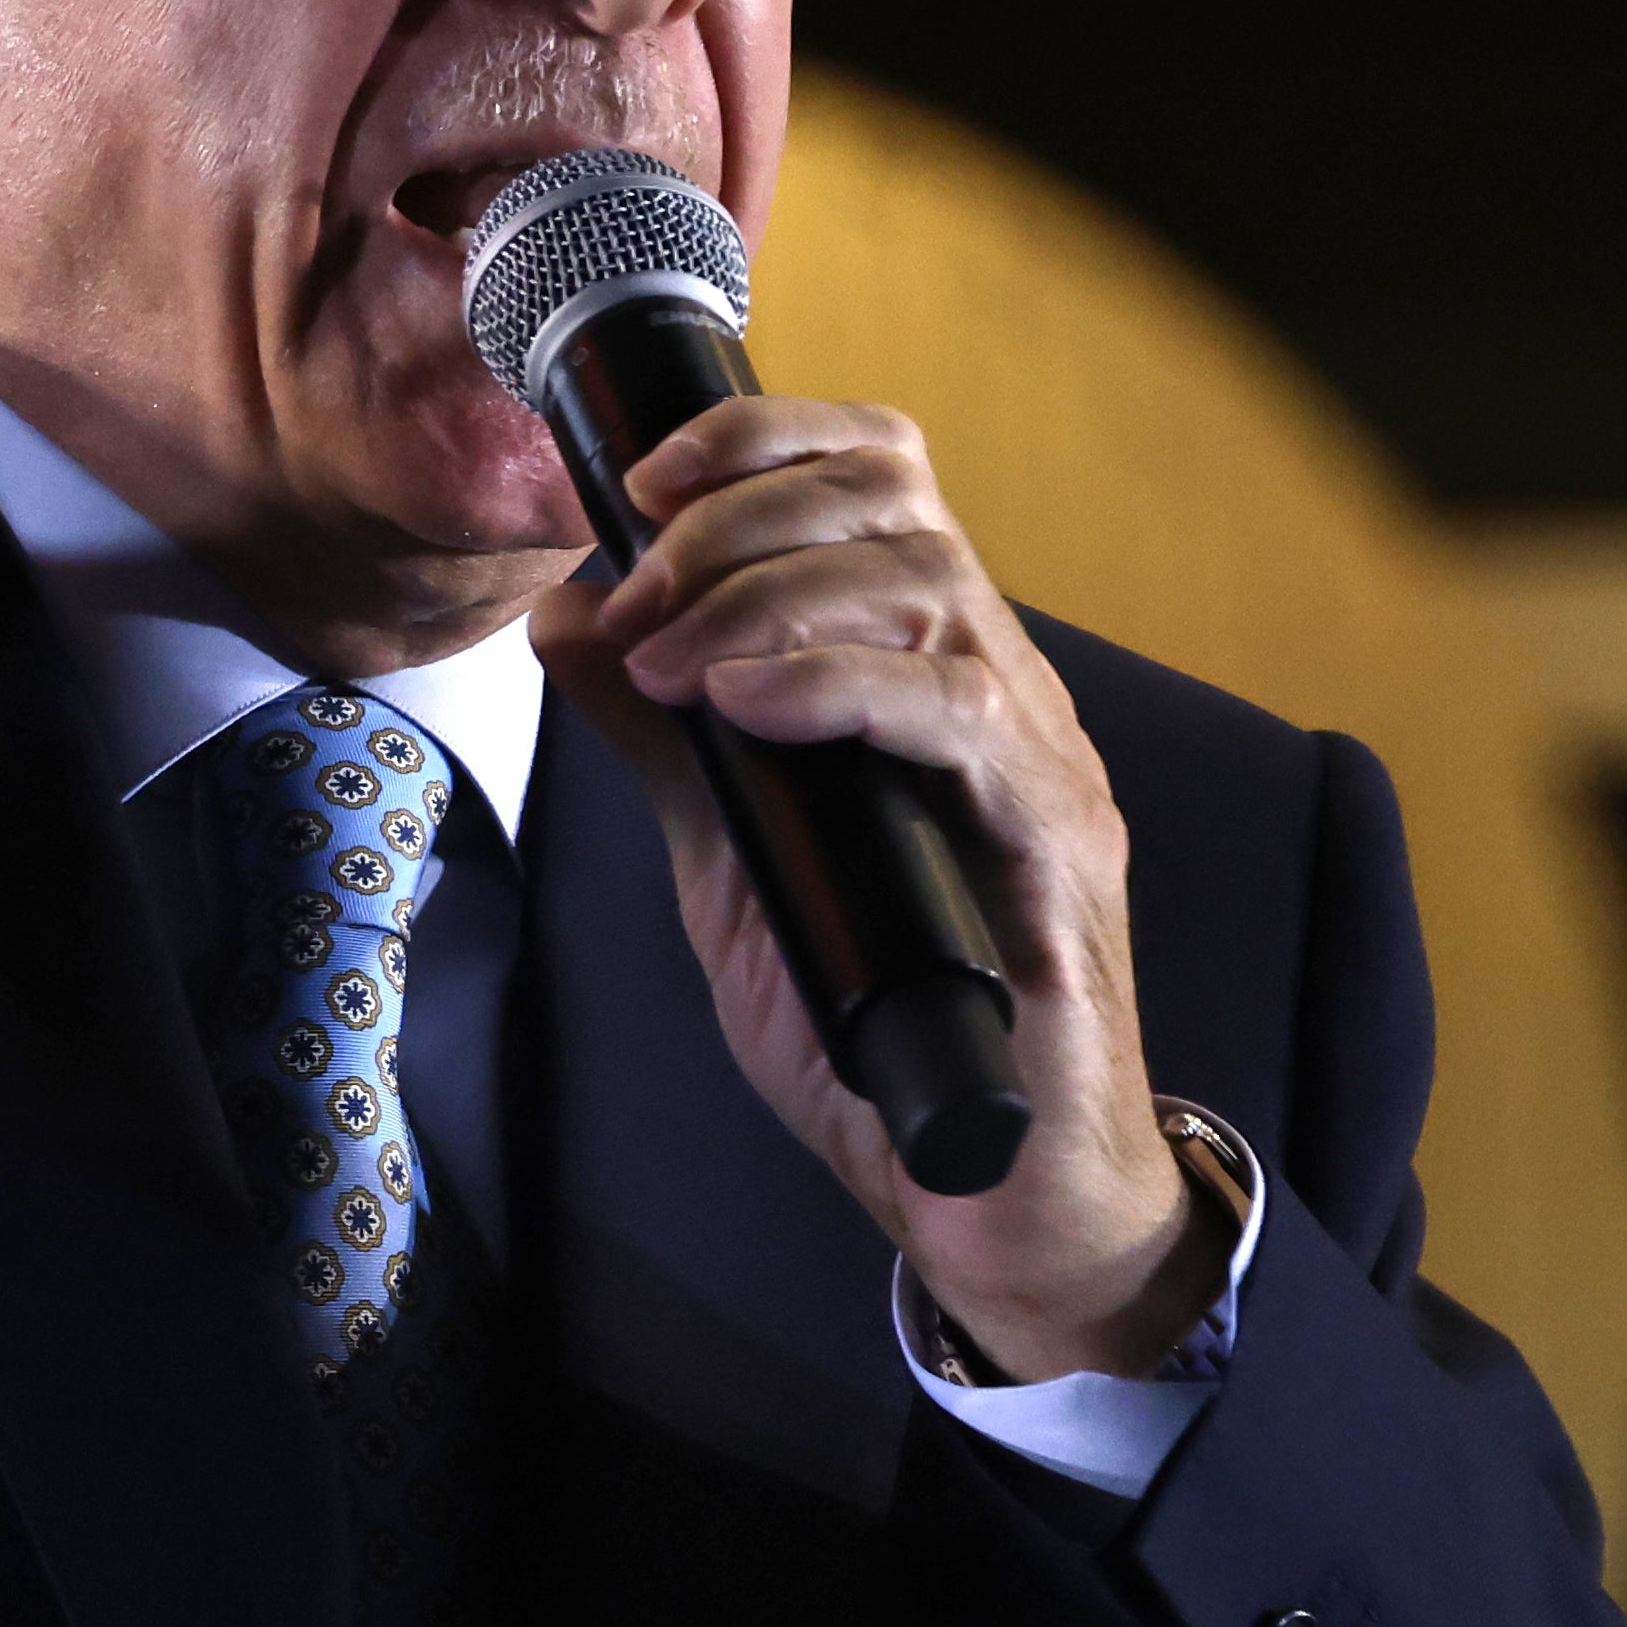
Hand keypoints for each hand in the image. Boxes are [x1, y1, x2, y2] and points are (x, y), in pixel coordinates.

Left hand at [523, 397, 1220, 1379]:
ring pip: (930, 586)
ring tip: (670, 660)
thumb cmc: (874, 1020)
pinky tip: (746, 703)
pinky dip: (843, 685)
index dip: (767, 441)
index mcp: (930, 669)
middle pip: (899, 504)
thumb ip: (665, 739)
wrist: (986, 1186)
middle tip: (639, 597)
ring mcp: (1039, 764)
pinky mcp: (1057, 848)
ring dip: (769, 596)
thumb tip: (570, 618)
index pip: (883, 478)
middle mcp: (1000, 691)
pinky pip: (966, 718)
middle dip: (739, 519)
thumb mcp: (734, 856)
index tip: (643, 479)